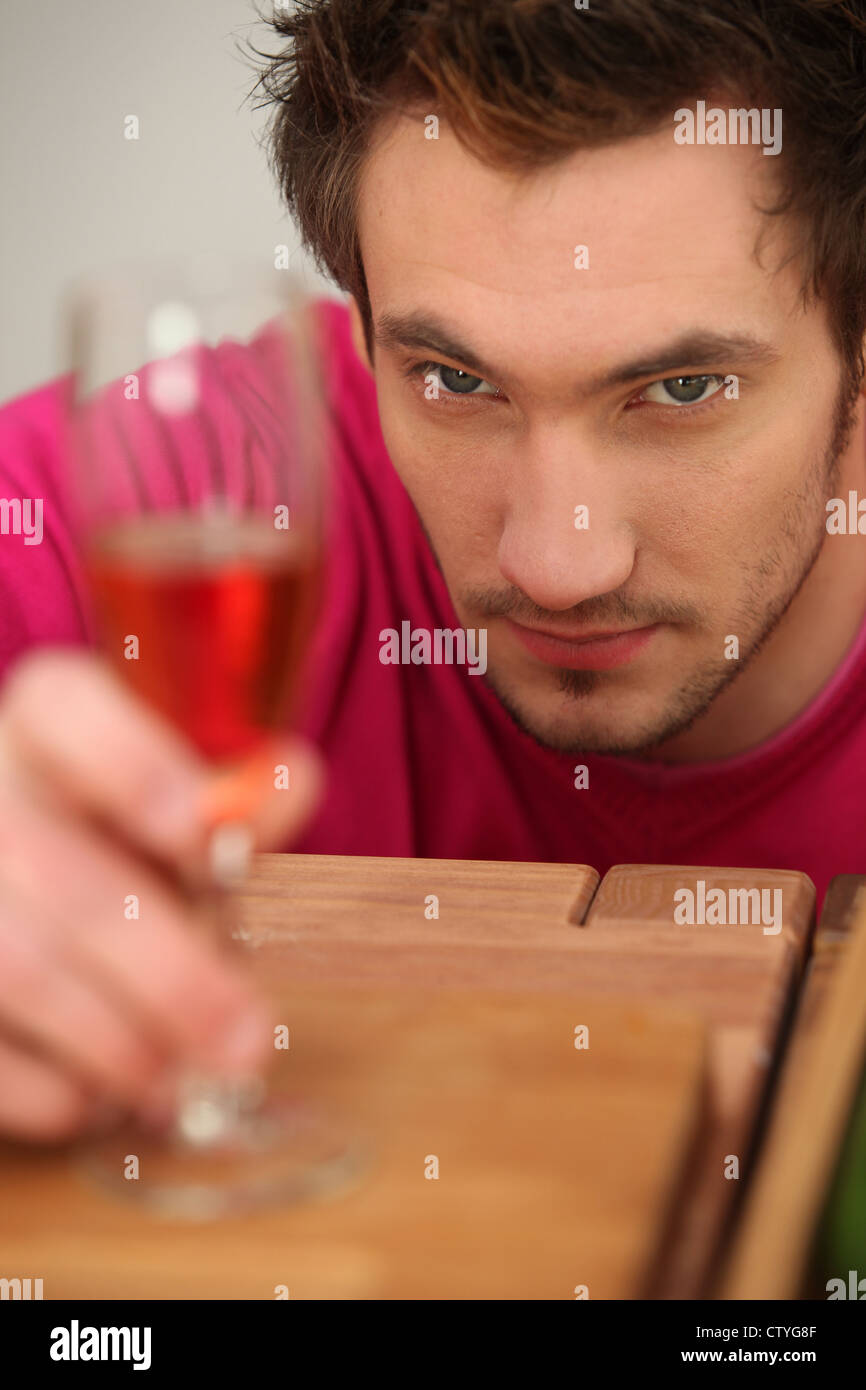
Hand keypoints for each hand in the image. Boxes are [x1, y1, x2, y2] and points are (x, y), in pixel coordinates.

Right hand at [0, 649, 322, 1140]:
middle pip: (62, 880)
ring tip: (191, 1084)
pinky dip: (60, 1090)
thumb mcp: (177, 810)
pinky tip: (109, 1096)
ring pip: (21, 972)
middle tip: (250, 1042)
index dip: (132, 767)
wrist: (26, 895)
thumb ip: (235, 800)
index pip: (65, 708)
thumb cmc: (118, 848)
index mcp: (43, 726)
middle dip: (171, 976)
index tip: (202, 834)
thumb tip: (286, 781)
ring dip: (123, 1046)